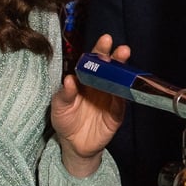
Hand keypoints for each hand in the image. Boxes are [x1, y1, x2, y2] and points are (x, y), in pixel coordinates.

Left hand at [52, 34, 130, 177]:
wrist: (74, 145)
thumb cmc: (65, 120)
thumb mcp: (59, 107)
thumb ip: (64, 94)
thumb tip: (69, 80)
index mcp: (86, 79)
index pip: (93, 62)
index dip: (99, 51)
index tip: (105, 40)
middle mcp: (100, 85)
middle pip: (110, 68)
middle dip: (116, 57)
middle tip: (121, 50)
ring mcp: (110, 99)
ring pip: (119, 83)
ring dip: (124, 73)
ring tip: (126, 63)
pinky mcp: (116, 113)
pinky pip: (121, 103)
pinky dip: (123, 95)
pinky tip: (123, 88)